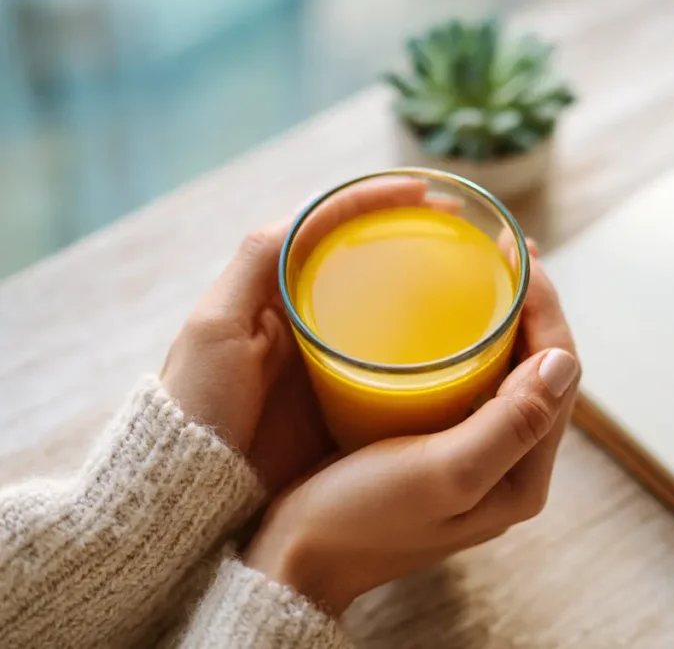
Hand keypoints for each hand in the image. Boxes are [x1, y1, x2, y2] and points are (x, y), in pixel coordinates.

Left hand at [160, 177, 442, 492]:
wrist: (196, 482)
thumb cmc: (198, 399)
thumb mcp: (215, 324)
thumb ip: (255, 264)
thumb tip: (307, 211)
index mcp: (277, 286)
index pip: (333, 225)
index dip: (379, 201)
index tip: (426, 195)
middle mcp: (308, 310)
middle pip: (368, 256)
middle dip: (414, 233)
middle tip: (463, 229)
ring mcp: (332, 351)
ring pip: (387, 303)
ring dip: (427, 281)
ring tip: (474, 270)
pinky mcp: (348, 391)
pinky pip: (393, 355)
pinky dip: (426, 339)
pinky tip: (459, 335)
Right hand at [243, 254, 578, 613]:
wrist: (298, 558)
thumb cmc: (362, 517)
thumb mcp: (444, 472)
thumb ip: (513, 424)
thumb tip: (566, 361)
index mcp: (524, 475)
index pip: (560, 374)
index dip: (548, 308)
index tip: (522, 254)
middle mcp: (512, 464)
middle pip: (542, 368)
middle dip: (533, 304)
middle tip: (508, 248)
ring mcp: (479, 455)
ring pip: (512, 370)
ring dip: (508, 318)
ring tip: (489, 268)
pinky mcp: (444, 445)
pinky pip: (477, 381)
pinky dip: (475, 341)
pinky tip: (452, 315)